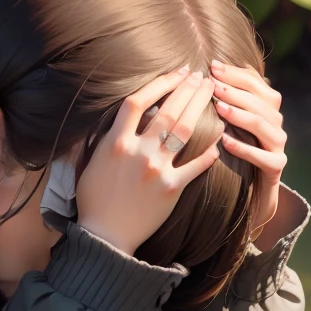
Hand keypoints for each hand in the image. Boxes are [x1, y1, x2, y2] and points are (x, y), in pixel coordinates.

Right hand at [76, 67, 221, 256]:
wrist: (104, 237)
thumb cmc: (94, 201)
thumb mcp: (91, 164)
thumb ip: (106, 140)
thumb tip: (118, 119)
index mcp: (115, 143)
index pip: (137, 101)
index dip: (159, 83)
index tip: (176, 73)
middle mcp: (137, 152)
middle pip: (166, 111)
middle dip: (187, 89)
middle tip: (202, 77)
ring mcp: (156, 170)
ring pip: (182, 131)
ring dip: (199, 108)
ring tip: (212, 94)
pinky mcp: (171, 189)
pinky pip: (195, 166)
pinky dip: (208, 153)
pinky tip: (219, 141)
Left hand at [209, 60, 285, 236]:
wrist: (251, 192)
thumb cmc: (233, 151)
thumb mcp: (228, 122)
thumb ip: (224, 99)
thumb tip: (205, 71)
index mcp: (267, 107)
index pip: (256, 82)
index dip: (235, 73)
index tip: (212, 66)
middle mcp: (276, 122)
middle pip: (262, 100)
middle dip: (236, 90)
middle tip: (212, 85)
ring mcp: (278, 145)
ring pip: (265, 124)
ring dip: (241, 114)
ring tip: (219, 109)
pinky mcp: (277, 166)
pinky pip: (264, 157)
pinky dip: (245, 148)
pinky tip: (225, 142)